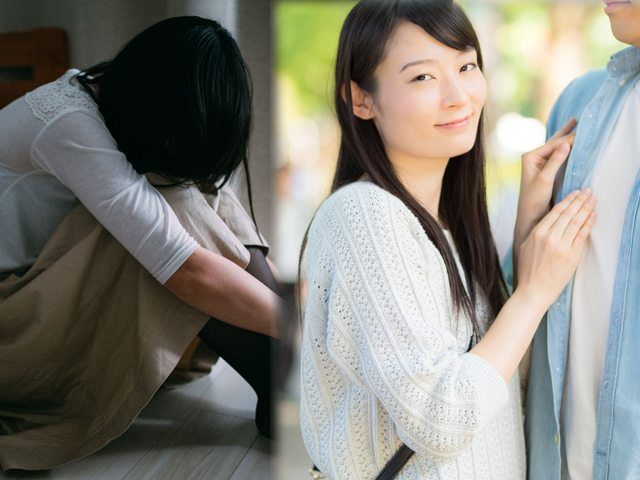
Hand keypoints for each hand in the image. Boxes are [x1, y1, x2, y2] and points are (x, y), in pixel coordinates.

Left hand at [515, 118, 576, 242]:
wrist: (530, 216)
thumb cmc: (533, 200)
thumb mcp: (544, 180)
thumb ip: (554, 162)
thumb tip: (565, 144)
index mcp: (530, 157)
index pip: (553, 144)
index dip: (569, 138)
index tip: (584, 131)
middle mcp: (533, 158)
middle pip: (553, 142)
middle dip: (565, 132)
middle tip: (577, 120)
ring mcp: (539, 164)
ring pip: (555, 147)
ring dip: (565, 137)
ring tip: (572, 124)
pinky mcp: (545, 171)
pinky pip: (557, 156)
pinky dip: (565, 148)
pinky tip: (568, 143)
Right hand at [516, 188, 595, 309]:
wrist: (532, 291)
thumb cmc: (528, 271)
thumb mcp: (527, 247)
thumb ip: (538, 232)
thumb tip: (550, 220)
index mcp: (536, 233)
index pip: (555, 211)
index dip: (567, 200)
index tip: (575, 192)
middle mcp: (549, 237)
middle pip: (568, 213)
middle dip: (580, 200)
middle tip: (588, 190)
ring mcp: (561, 246)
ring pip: (576, 222)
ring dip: (586, 208)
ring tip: (593, 199)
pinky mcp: (571, 256)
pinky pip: (582, 236)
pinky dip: (588, 224)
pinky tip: (593, 216)